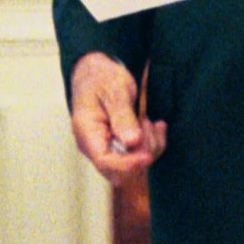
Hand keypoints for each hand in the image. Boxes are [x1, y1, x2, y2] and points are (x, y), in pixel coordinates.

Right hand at [68, 52, 165, 179]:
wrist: (98, 72)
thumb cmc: (102, 78)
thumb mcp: (114, 91)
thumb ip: (122, 116)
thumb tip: (132, 142)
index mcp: (87, 132)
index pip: (104, 161)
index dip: (127, 164)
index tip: (147, 156)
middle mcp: (95, 146)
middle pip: (121, 170)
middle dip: (142, 151)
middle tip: (146, 122)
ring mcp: (109, 149)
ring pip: (135, 166)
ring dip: (150, 145)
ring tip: (147, 119)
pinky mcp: (122, 148)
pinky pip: (141, 157)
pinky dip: (155, 143)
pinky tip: (156, 125)